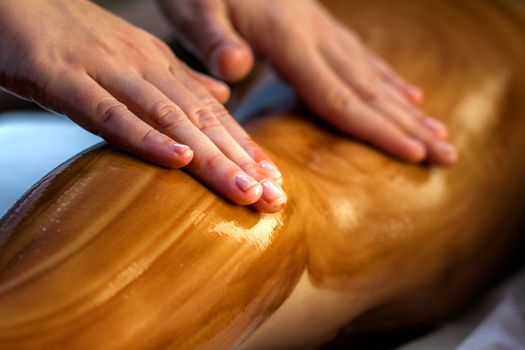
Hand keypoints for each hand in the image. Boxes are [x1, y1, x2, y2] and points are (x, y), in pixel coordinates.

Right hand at [0, 0, 285, 211]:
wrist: (13, 1)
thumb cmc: (72, 39)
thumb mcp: (134, 61)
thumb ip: (177, 83)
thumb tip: (220, 99)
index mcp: (160, 67)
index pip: (212, 114)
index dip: (245, 148)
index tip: (274, 181)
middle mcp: (144, 67)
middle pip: (201, 121)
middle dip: (242, 163)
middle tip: (274, 199)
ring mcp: (106, 70)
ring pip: (169, 118)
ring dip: (210, 158)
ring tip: (246, 191)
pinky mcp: (63, 78)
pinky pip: (109, 112)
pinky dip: (146, 137)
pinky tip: (180, 160)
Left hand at [158, 0, 457, 163]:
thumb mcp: (194, 10)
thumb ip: (215, 41)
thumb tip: (236, 68)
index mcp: (288, 40)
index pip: (339, 97)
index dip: (376, 129)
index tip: (413, 155)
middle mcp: (316, 36)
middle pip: (369, 91)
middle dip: (409, 126)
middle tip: (448, 153)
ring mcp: (323, 31)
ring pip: (374, 76)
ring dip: (408, 108)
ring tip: (439, 130)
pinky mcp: (322, 29)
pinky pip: (363, 59)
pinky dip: (390, 81)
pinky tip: (409, 94)